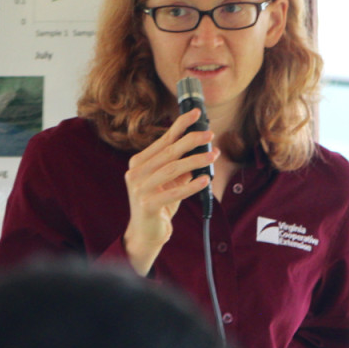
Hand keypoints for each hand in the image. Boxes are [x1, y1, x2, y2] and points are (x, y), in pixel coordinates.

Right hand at [122, 108, 216, 274]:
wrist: (146, 234)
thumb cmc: (160, 204)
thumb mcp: (171, 182)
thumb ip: (181, 166)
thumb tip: (204, 149)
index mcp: (139, 162)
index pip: (163, 139)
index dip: (180, 125)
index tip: (196, 113)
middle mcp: (135, 173)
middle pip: (168, 152)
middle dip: (191, 140)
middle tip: (209, 134)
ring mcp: (139, 189)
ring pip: (171, 169)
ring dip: (195, 160)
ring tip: (213, 155)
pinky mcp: (147, 205)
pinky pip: (173, 192)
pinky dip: (191, 186)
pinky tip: (205, 180)